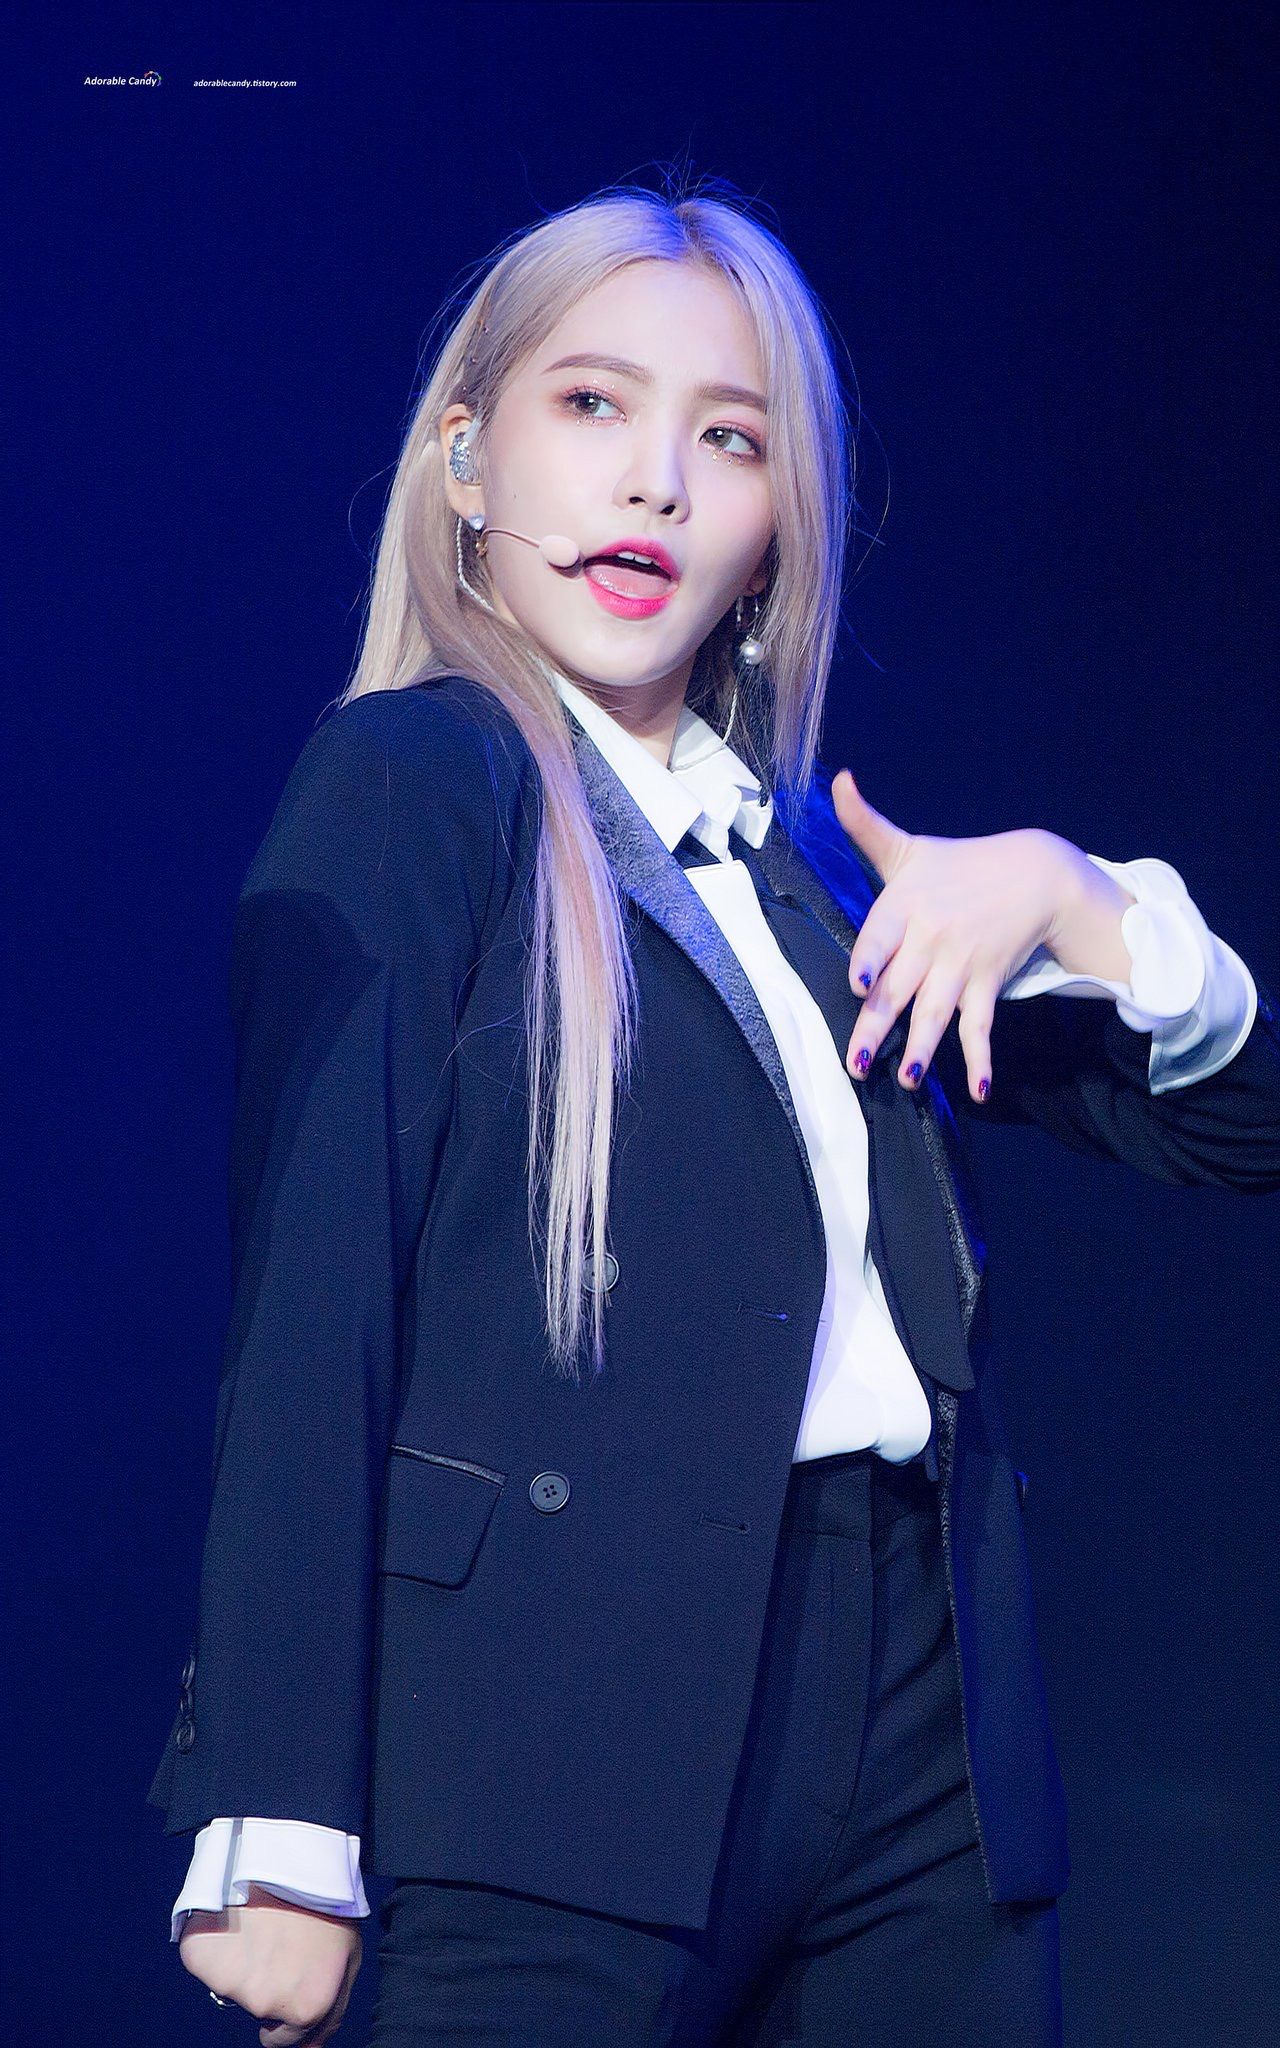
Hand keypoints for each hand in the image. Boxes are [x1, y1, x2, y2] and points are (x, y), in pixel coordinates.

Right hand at [179, 1884, 361, 2045]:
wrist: (292, 1851)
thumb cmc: (325, 1902)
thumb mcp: (346, 1959)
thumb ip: (330, 2014)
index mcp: (306, 2008)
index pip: (282, 2040)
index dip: (286, 2007)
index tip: (288, 1977)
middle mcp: (266, 2002)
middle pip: (258, 2010)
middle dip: (267, 1985)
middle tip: (279, 1941)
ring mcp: (230, 1982)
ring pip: (231, 1985)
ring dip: (243, 1961)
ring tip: (262, 1922)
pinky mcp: (201, 1957)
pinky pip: (206, 1963)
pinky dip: (216, 1945)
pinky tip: (236, 1918)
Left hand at [831, 767, 1121, 1102]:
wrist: (1035, 871)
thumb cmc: (957, 863)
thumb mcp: (908, 846)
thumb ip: (864, 824)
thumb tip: (837, 779)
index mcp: (906, 904)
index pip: (882, 935)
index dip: (871, 960)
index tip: (858, 983)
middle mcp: (932, 937)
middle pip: (901, 986)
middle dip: (878, 1025)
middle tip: (856, 1062)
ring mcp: (962, 963)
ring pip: (938, 1011)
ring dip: (924, 1048)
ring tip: (905, 1079)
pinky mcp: (988, 982)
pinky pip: (982, 1026)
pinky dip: (980, 1059)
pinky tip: (977, 1089)